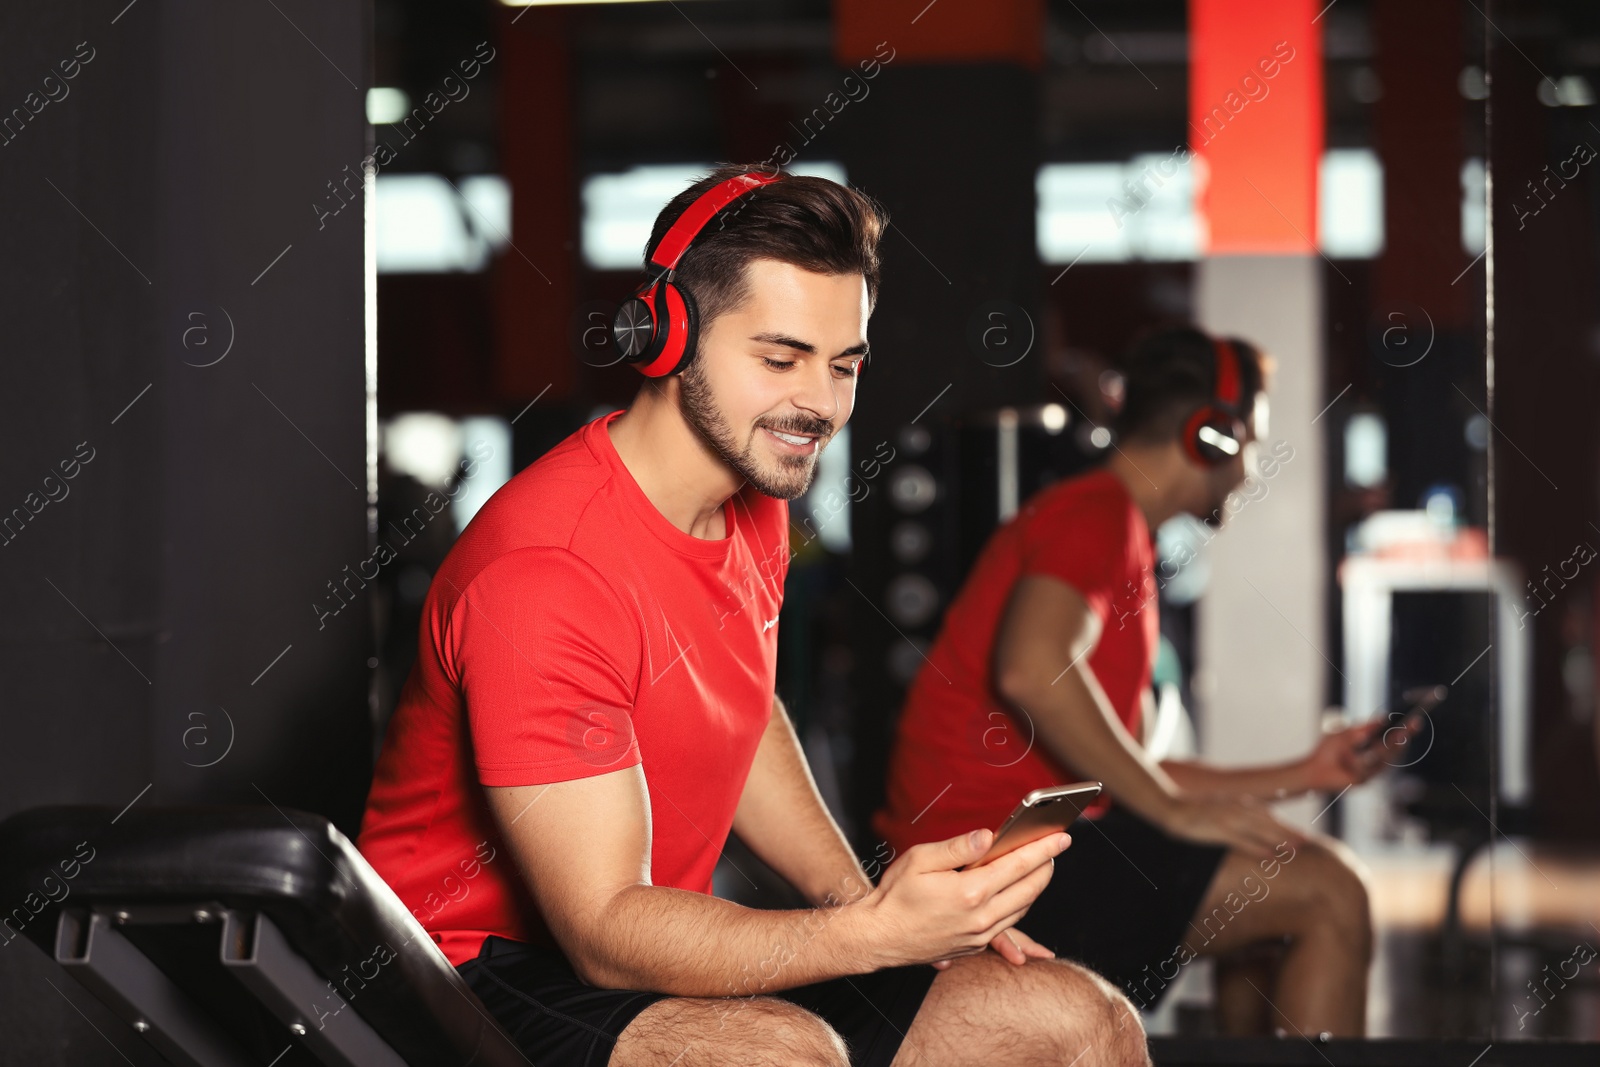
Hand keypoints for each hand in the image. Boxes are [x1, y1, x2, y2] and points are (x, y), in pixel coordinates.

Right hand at [857, 828, 1069, 970]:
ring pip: (1022, 909)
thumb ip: (958, 847)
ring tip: (1040, 866)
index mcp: (970, 892)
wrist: (879, 937)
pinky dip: (1021, 909)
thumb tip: (989, 836)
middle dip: (1046, 866)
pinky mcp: (974, 946)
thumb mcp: (920, 859)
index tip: (1061, 837)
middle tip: (1054, 848)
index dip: (1043, 849)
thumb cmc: (896, 894)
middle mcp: (981, 918)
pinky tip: (1024, 900)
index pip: (1017, 865)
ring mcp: (979, 935)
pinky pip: (1009, 927)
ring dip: (1035, 886)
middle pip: (1029, 889)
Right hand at [1158, 794, 1301, 859]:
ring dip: (1279, 838)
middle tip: (1308, 843)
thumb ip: (1233, 812)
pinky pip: (1241, 839)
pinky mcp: (1216, 828)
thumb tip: (1248, 822)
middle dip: (1289, 832)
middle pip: (1268, 821)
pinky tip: (1269, 855)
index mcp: (1236, 803)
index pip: (1267, 815)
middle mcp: (1235, 808)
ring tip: (1295, 849)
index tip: (1302, 836)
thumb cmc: (1192, 809)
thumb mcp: (1216, 807)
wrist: (1169, 806)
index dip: (1285, 825)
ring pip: (1259, 829)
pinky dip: (1256, 846)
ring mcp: (1226, 818)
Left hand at [1300, 718, 1415, 791]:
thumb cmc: (1327, 750)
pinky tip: (1348, 758)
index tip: (1414, 721)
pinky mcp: (1362, 780)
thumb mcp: (1346, 733)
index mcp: (1373, 747)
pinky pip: (1366, 768)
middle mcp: (1375, 760)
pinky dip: (1356, 761)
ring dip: (1384, 748)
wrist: (1313, 768)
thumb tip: (1383, 718)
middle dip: (1402, 737)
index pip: (1393, 739)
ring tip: (1394, 736)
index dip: (1404, 731)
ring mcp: (1370, 771)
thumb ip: (1364, 728)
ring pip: (1384, 759)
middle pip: (1394, 750)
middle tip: (1410, 727)